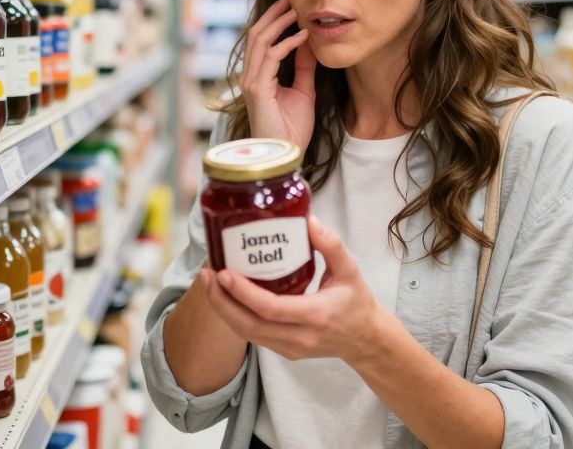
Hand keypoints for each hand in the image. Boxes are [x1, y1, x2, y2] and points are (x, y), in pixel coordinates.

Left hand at [199, 216, 386, 365]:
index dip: (244, 293)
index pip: (272, 309)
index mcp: (317, 315)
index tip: (224, 273)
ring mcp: (291, 348)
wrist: (366, 340)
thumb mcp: (350, 269)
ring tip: (209, 283)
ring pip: (247, 334)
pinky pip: (254, 336)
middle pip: (250, 326)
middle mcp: (301, 336)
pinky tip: (226, 296)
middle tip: (206, 275)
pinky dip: (235, 317)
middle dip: (222, 302)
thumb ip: (331, 245)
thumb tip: (307, 220)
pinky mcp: (285, 351)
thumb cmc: (357, 301)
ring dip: (224, 310)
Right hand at [241, 0, 315, 150]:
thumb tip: (307, 43)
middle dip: (273, 14)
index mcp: (258, 76)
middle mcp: (250, 76)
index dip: (274, 21)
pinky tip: (303, 36)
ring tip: (296, 10)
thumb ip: (303, 68)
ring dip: (279, 22)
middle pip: (257, 34)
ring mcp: (251, 82)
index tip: (291, 5)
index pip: (261, 40)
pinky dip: (287, 43)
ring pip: (260, 41)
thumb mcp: (303, 91)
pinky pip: (270, 57)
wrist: (287, 154)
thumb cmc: (292, 129)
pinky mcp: (257, 90)